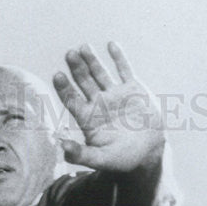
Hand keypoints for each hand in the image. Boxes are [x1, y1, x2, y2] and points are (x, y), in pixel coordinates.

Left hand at [53, 43, 163, 173]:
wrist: (149, 154)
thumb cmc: (121, 160)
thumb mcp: (100, 159)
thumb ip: (81, 154)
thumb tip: (62, 146)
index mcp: (88, 118)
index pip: (72, 100)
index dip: (64, 88)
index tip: (57, 75)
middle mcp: (98, 103)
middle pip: (84, 82)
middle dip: (77, 68)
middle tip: (69, 54)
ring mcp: (115, 94)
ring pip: (100, 73)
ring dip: (92, 60)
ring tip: (83, 47)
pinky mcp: (132, 89)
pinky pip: (124, 70)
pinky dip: (119, 58)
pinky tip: (111, 45)